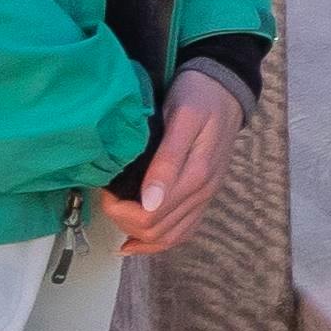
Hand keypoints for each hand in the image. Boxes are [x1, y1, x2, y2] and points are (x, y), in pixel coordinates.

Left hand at [106, 62, 252, 259]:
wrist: (225, 88)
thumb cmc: (198, 96)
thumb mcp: (182, 117)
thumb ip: (167, 160)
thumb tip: (150, 203)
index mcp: (195, 176)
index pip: (150, 216)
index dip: (120, 210)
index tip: (105, 188)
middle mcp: (202, 193)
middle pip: (156, 231)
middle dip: (124, 220)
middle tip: (107, 195)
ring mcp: (204, 198)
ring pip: (168, 237)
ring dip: (137, 232)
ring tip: (117, 212)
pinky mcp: (203, 197)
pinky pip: (182, 232)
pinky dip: (157, 242)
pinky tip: (134, 241)